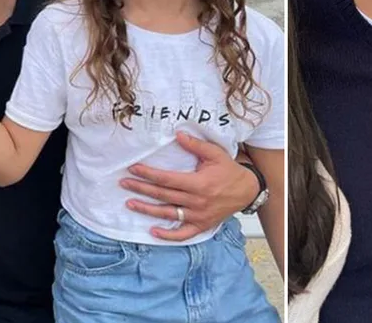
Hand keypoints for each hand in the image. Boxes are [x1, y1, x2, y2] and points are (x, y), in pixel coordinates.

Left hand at [120, 132, 258, 240]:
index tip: (134, 169)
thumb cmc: (230, 171)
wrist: (246, 191)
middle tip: (124, 183)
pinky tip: (153, 232)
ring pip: (168, 214)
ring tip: (130, 203)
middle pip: (163, 195)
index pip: (167, 179)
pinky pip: (182, 234)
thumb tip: (178, 135)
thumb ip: (196, 145)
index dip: (149, 174)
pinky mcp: (201, 225)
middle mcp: (196, 201)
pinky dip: (168, 235)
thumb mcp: (216, 154)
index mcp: (199, 183)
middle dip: (141, 188)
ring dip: (147, 209)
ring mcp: (198, 216)